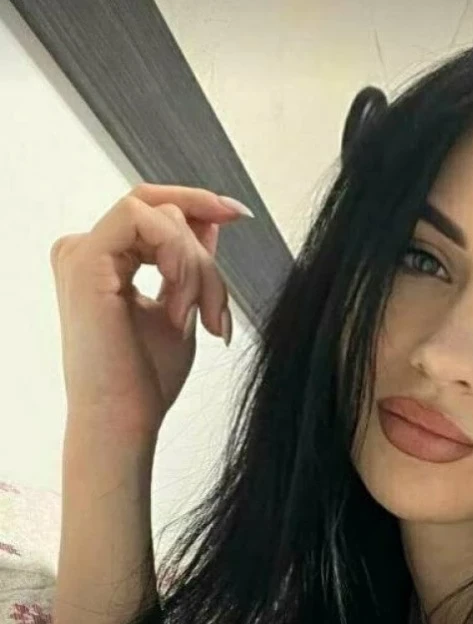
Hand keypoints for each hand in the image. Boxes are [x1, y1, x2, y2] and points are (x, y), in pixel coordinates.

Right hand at [50, 183, 251, 441]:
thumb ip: (190, 261)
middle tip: (218, 313)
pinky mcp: (84, 257)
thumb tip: (211, 219)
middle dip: (206, 259)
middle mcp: (86, 251)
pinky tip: (180, 297)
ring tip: (197, 316)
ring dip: (196, 266)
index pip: (154, 212)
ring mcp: (81, 252)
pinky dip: (176, 253)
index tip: (240, 214)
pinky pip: (142, 218)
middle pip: (165, 214)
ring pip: (161, 217)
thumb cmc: (147, 379)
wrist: (126, 419)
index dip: (199, 203)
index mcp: (104, 261)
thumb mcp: (182, 305)